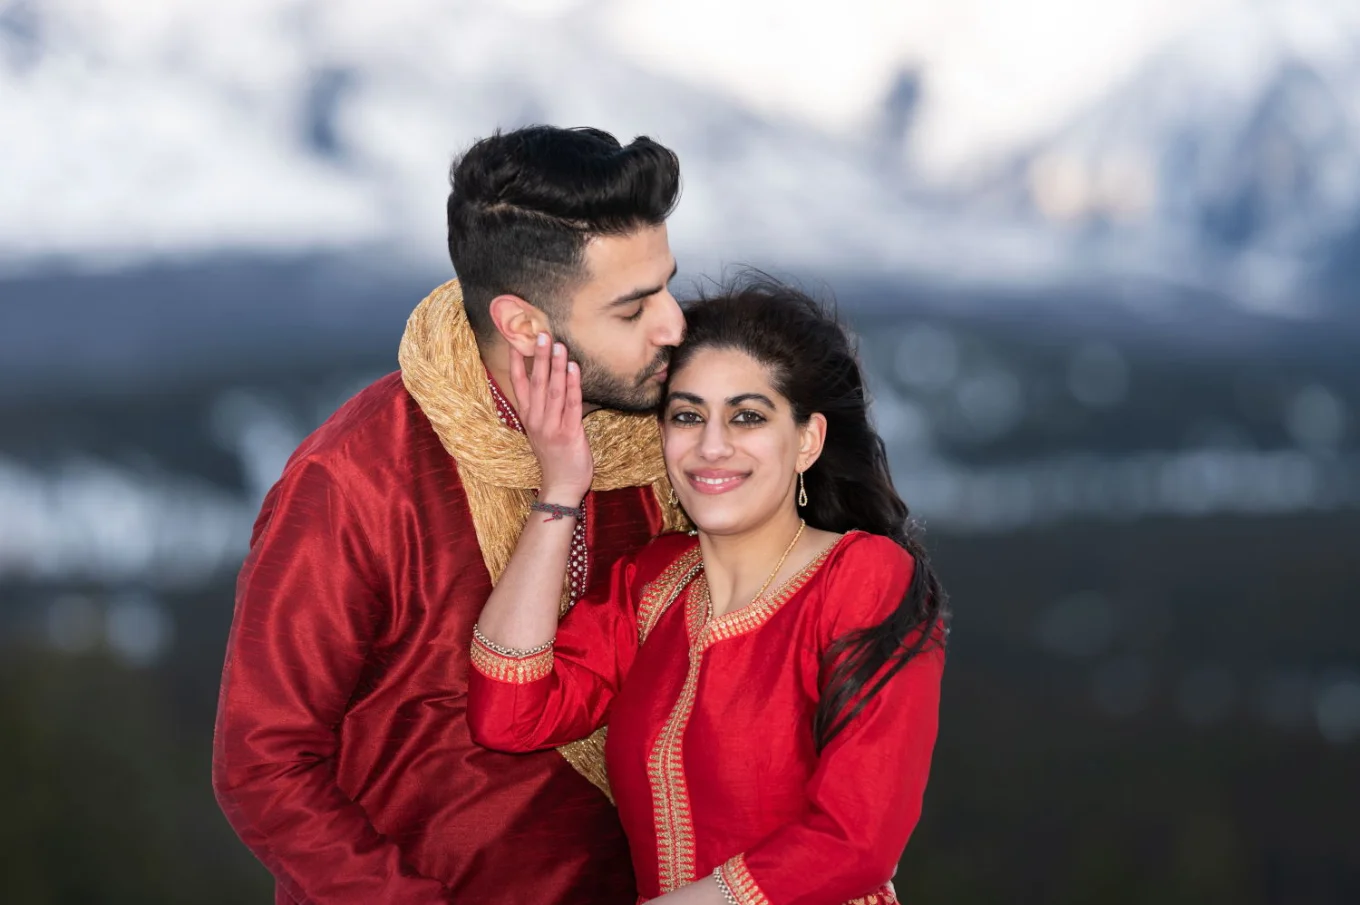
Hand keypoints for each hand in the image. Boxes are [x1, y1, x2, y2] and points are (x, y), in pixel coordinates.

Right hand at [509, 333, 592, 501]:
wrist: (562, 487)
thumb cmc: (556, 457)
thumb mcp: (543, 430)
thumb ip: (544, 408)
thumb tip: (551, 380)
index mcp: (528, 417)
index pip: (519, 384)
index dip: (516, 362)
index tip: (515, 340)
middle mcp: (536, 420)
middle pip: (536, 383)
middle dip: (539, 357)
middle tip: (541, 334)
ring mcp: (551, 427)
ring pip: (553, 391)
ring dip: (556, 367)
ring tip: (559, 346)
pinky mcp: (569, 434)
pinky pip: (571, 405)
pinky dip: (572, 386)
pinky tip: (574, 369)